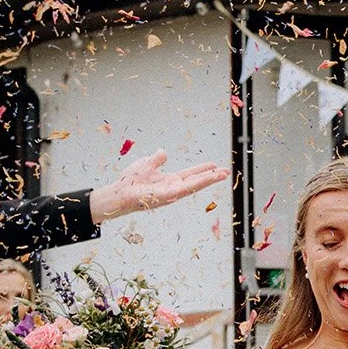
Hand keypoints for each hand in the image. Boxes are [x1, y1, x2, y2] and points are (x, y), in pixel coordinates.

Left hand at [88, 150, 226, 223]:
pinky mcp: (170, 196)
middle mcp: (174, 187)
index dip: (202, 170)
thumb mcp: (147, 164)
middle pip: (197, 181)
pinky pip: (188, 188)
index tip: (214, 165)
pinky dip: (200, 182)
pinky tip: (209, 178)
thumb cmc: (131, 181)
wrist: (120, 192)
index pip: (190, 174)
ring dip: (210, 180)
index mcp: (170, 180)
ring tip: (224, 174)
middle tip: (227, 172)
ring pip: (196, 185)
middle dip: (212, 176)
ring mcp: (173, 193)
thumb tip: (164, 152)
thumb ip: (157, 159)